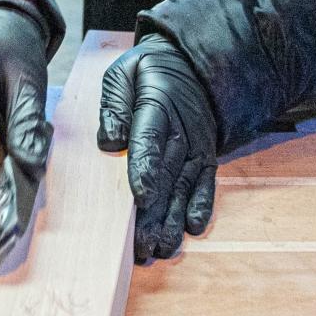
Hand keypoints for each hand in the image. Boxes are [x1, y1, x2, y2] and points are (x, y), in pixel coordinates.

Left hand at [98, 35, 221, 262]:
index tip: (142, 196)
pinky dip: (202, 207)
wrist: (194, 67)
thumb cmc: (149, 73)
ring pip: (184, 188)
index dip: (146, 169)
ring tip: (161, 247)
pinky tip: (193, 229)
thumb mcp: (124, 71)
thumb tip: (109, 140)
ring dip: (174, 220)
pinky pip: (205, 185)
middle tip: (143, 244)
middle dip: (155, 213)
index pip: (149, 140)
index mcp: (156, 107)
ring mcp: (195, 149)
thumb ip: (114, 101)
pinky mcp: (206, 159)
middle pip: (166, 177)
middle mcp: (181, 133)